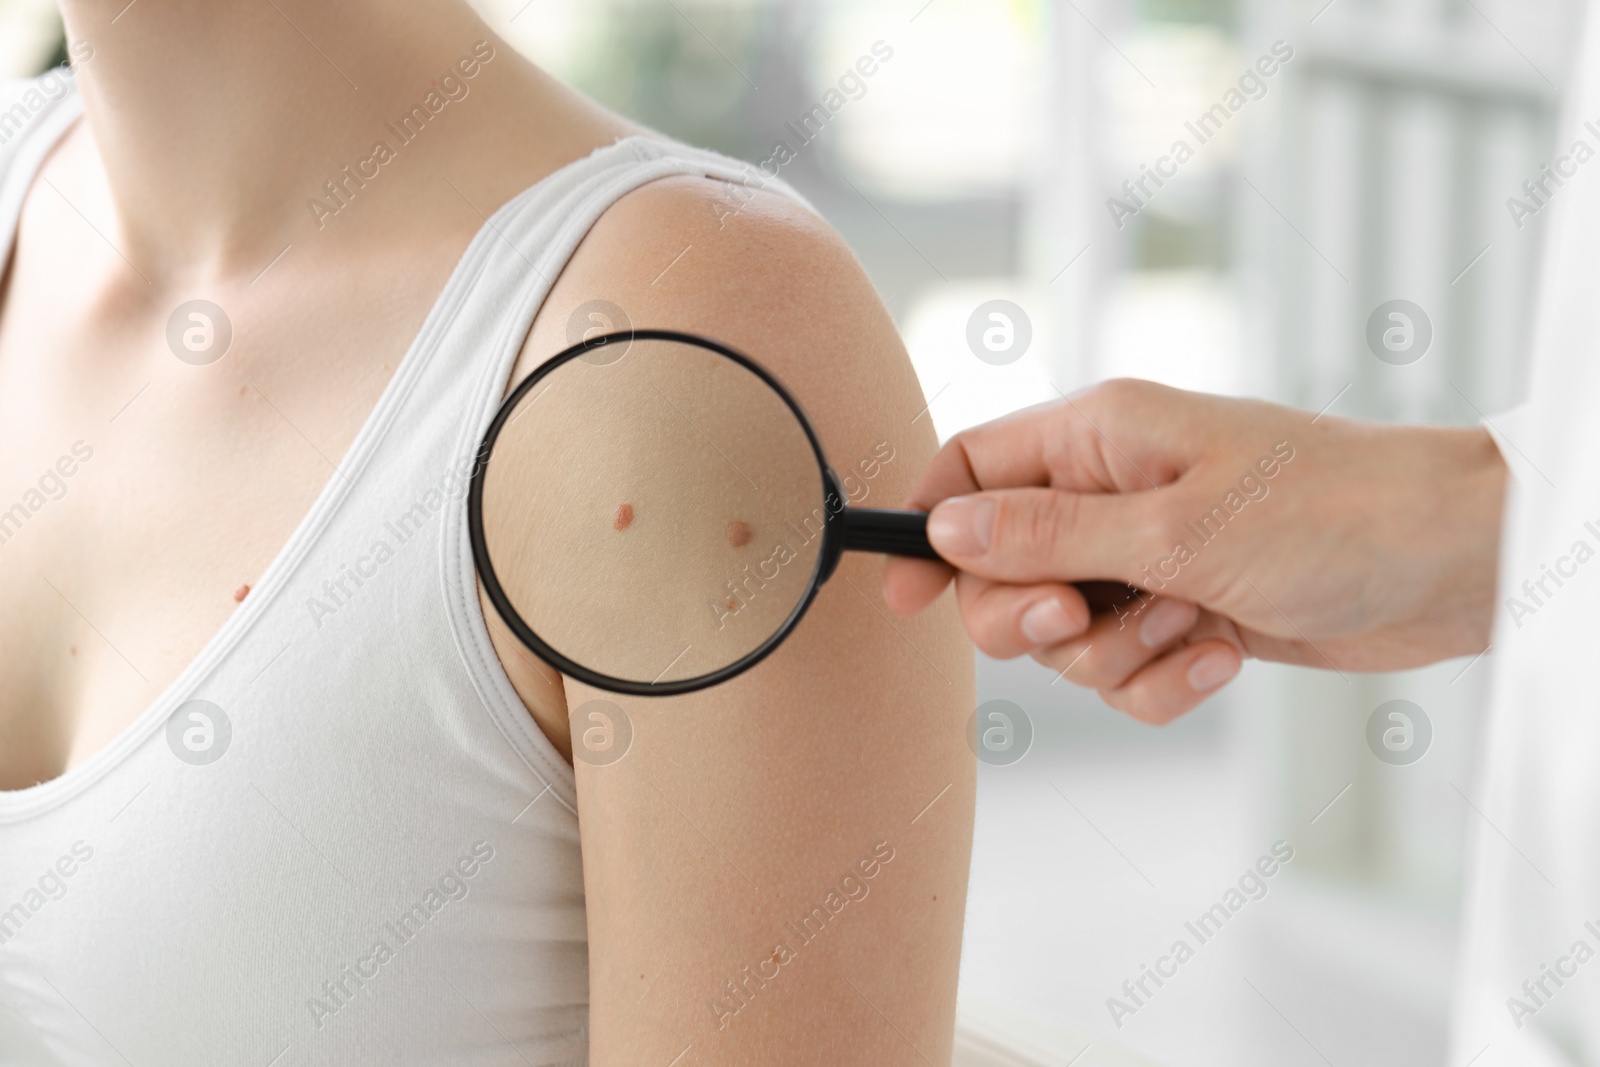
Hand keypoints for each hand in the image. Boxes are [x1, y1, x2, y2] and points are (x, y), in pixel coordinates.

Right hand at [883, 379, 1507, 722]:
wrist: (1450, 562)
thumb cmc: (1328, 513)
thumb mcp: (1173, 528)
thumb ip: (1048, 532)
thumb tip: (944, 526)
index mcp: (1098, 437)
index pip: (971, 470)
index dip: (929, 530)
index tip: (904, 597)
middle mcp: (1114, 493)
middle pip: (1003, 569)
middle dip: (1031, 615)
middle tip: (1077, 616)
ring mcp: (1150, 557)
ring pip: (1065, 635)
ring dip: (1115, 652)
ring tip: (1189, 623)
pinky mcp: (1187, 612)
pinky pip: (1126, 670)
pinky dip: (1163, 678)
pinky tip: (1220, 655)